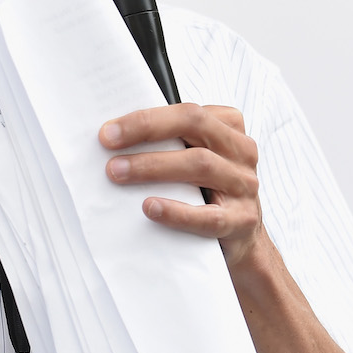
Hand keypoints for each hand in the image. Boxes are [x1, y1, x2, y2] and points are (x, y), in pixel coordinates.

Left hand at [101, 104, 267, 272]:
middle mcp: (241, 151)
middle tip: (108, 143)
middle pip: (194, 125)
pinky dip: (177, 211)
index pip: (188, 111)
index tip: (109, 131)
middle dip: (146, 130)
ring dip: (153, 167)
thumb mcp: (196, 159)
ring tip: (118, 173)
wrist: (243, 241)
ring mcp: (244, 185)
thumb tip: (116, 138)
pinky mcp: (242, 220)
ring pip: (200, 165)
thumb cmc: (210, 192)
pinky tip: (150, 207)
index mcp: (228, 128)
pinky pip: (209, 216)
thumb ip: (170, 144)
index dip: (147, 118)